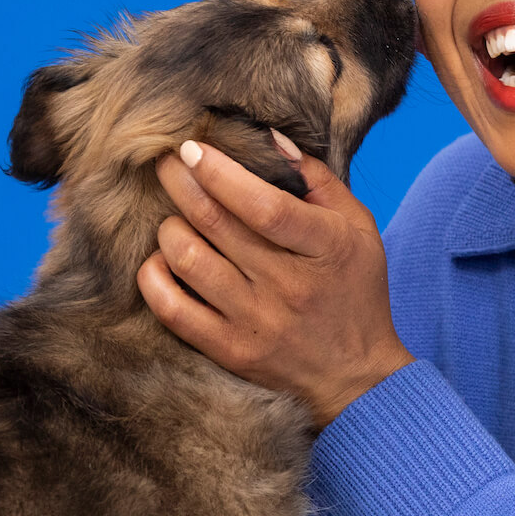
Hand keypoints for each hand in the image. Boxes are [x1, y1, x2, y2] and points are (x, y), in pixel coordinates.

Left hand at [137, 132, 413, 427]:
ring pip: (188, 260)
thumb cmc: (355, 291)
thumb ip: (317, 180)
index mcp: (327, 248)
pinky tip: (162, 258)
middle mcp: (289, 286)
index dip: (221, 173)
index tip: (192, 148)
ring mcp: (256, 322)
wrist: (357, 377)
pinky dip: (155, 276)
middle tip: (163, 162)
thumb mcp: (358, 228)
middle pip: (216, 224)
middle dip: (179, 183)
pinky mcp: (230, 351)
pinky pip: (173, 309)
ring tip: (173, 214)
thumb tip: (269, 139)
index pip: (265, 206)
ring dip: (169, 226)